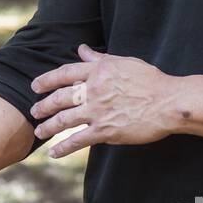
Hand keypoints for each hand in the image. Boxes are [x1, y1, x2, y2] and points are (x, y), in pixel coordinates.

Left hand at [30, 43, 182, 157]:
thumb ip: (100, 59)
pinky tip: (53, 153)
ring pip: (64, 119)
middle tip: (34, 110)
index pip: (65, 73)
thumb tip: (82, 50)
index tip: (35, 86)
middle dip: (43, 105)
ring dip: (48, 126)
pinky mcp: (105, 131)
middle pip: (60, 97)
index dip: (47, 80)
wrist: (169, 102)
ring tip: (39, 130)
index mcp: (98, 70)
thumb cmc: (151, 81)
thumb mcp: (124, 63)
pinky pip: (78, 140)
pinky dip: (63, 148)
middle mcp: (94, 89)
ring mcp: (98, 111)